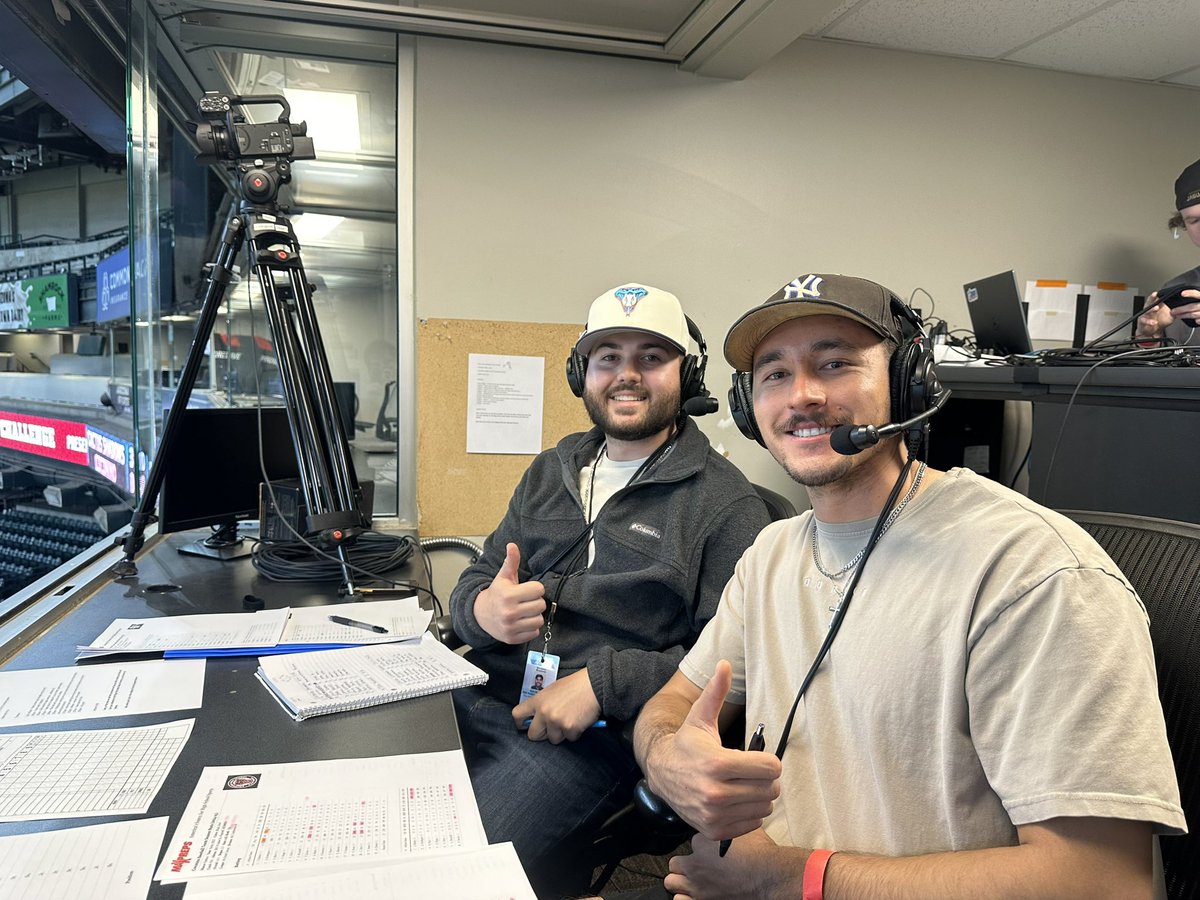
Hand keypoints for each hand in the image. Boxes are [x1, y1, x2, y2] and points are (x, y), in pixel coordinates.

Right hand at [472, 543, 545, 643]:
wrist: (481, 615)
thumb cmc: (497, 594)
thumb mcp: (503, 577)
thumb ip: (511, 561)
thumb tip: (512, 545)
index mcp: (508, 595)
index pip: (539, 590)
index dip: (535, 588)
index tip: (527, 589)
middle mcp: (509, 612)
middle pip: (541, 605)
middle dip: (535, 602)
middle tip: (525, 601)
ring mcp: (511, 627)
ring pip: (539, 620)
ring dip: (534, 616)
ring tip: (524, 611)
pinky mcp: (513, 638)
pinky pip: (534, 633)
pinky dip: (530, 628)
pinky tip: (522, 622)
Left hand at [514, 668, 600, 742]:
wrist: (593, 686)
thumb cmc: (575, 686)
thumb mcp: (552, 690)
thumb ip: (542, 703)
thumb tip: (537, 717)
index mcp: (538, 700)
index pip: (518, 714)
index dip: (521, 723)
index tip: (526, 725)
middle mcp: (544, 712)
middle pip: (533, 735)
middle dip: (542, 734)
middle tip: (552, 728)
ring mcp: (556, 722)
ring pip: (553, 739)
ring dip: (561, 733)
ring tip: (570, 720)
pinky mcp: (570, 729)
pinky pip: (569, 739)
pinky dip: (575, 733)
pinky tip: (579, 721)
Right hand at [645, 661, 780, 840]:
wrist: (662, 774)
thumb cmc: (687, 744)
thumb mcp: (700, 717)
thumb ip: (716, 692)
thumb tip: (724, 664)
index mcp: (717, 763)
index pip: (771, 767)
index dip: (768, 760)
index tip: (757, 757)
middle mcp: (716, 793)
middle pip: (770, 789)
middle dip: (765, 778)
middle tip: (751, 771)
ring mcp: (715, 815)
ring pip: (765, 807)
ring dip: (759, 796)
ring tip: (743, 785)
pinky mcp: (715, 830)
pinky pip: (753, 823)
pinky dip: (750, 813)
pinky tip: (736, 800)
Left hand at [666, 828, 796, 899]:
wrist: (770, 877)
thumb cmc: (761, 854)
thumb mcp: (745, 829)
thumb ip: (730, 826)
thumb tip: (730, 820)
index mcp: (702, 843)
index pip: (691, 841)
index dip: (702, 844)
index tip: (710, 847)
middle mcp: (696, 866)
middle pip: (674, 863)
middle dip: (683, 862)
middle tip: (696, 864)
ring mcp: (698, 887)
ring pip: (672, 883)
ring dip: (680, 881)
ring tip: (693, 880)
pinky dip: (684, 897)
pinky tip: (695, 894)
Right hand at [1136, 292, 1171, 338]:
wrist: (1153, 331)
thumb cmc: (1160, 321)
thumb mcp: (1170, 316)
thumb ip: (1174, 311)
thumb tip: (1182, 307)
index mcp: (1155, 306)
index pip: (1156, 299)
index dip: (1156, 295)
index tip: (1158, 292)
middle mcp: (1149, 309)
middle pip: (1149, 302)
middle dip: (1152, 298)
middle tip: (1155, 295)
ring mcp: (1145, 315)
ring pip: (1146, 310)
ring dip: (1151, 309)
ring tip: (1156, 308)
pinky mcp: (1142, 322)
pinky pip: (1144, 321)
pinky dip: (1149, 322)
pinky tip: (1154, 322)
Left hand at [1167, 288, 1199, 326]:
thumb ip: (1199, 296)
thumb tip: (1186, 294)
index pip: (1198, 294)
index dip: (1191, 293)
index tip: (1182, 293)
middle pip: (1192, 307)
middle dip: (1181, 309)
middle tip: (1173, 311)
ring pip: (1194, 314)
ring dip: (1184, 315)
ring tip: (1178, 316)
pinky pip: (1199, 320)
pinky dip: (1196, 320)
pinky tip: (1193, 320)